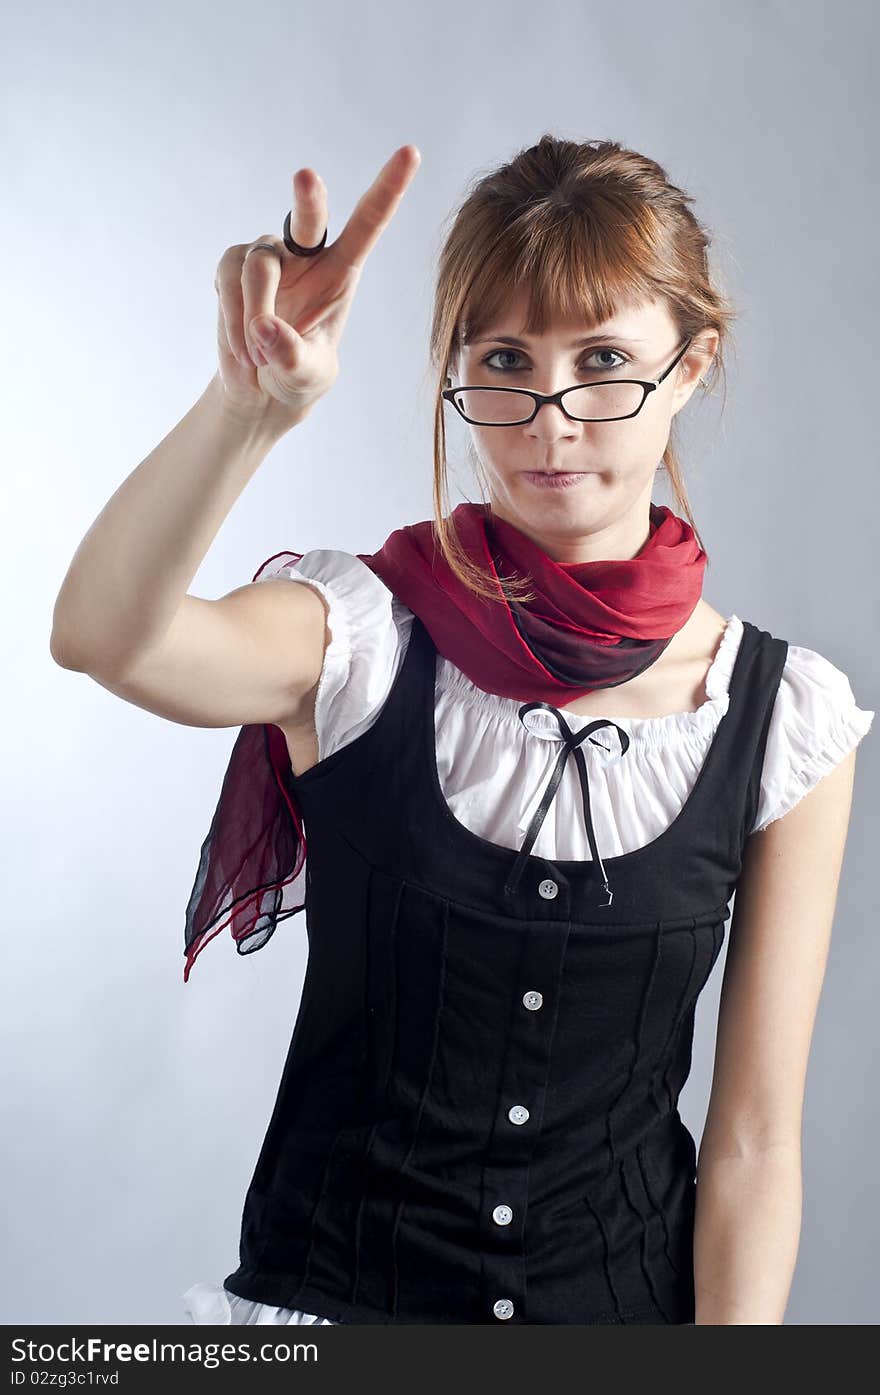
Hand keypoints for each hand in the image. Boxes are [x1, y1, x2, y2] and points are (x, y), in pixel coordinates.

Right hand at [212, 144, 420, 428]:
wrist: (258, 387)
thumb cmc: (296, 374)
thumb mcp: (305, 376)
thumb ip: (291, 357)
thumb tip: (264, 328)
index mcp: (342, 270)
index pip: (367, 223)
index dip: (388, 188)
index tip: (411, 152)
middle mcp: (305, 254)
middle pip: (308, 217)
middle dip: (308, 199)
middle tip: (307, 177)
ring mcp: (268, 256)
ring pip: (258, 268)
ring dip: (255, 315)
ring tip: (259, 354)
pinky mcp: (233, 266)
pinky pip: (229, 282)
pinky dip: (233, 320)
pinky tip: (244, 348)